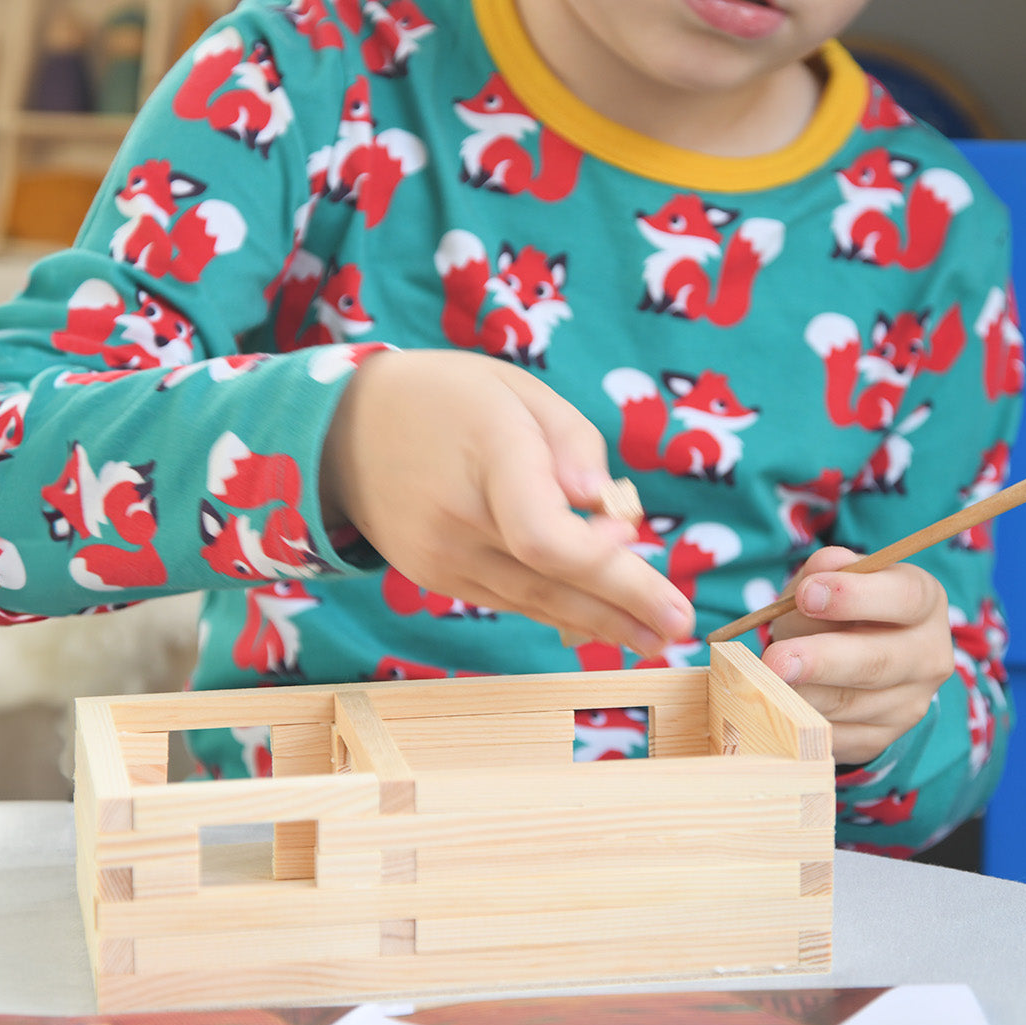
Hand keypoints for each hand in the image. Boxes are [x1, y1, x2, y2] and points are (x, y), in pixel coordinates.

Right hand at [321, 349, 694, 656]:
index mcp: (488, 454)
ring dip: (600, 619)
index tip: (641, 552)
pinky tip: (600, 622)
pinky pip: (509, 600)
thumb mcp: (517, 388)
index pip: (544, 536)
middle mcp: (460, 517)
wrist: (344, 432)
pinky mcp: (436, 577)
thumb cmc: (448, 398)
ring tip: (656, 635)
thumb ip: (571, 440)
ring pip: (534, 600)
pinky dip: (558, 610)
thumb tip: (605, 501)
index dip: (602, 560)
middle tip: (681, 626)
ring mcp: (441, 557)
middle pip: (551, 579)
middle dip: (624, 604)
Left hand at [759, 546, 953, 764]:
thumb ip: (826, 569)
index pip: (904, 598)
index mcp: (925, 601)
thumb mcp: (833, 578)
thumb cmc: (840, 607)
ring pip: (849, 704)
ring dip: (801, 693)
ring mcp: (909, 704)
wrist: (855, 658)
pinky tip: (777, 705)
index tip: (806, 595)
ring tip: (764, 680)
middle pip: (878, 663)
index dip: (853, 596)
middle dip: (822, 661)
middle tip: (776, 659)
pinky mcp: (881, 738)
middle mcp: (928, 656)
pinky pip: (835, 735)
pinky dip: (800, 721)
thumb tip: (823, 570)